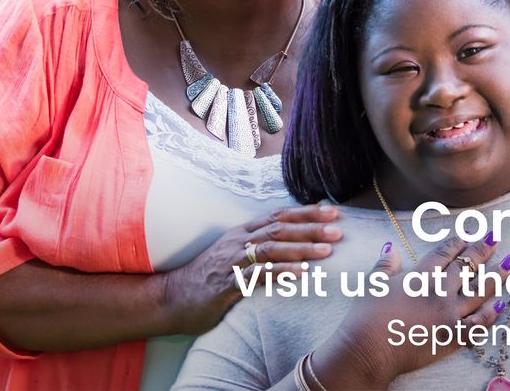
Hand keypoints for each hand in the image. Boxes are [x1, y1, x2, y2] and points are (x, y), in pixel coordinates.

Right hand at [162, 204, 341, 334]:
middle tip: (338, 229)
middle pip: (280, 228)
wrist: (171, 298)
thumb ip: (259, 250)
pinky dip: (282, 272)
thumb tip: (293, 247)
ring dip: (302, 248)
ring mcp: (232, 261)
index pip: (279, 216)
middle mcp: (239, 242)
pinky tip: (301, 274)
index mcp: (242, 233)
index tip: (333, 211)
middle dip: (311, 227)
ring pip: (272, 248)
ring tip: (327, 251)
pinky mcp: (228, 283)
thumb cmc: (207, 280)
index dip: (306, 212)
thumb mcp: (234, 257)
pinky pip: (258, 275)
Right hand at [311, 235, 505, 386]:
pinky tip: (501, 305)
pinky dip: (491, 314)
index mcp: (420, 276)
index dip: (459, 241)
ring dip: (496, 277)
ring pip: (479, 291)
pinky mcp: (452, 337)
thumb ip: (386, 265)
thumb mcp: (373, 283)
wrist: (370, 348)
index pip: (445, 253)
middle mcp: (439, 291)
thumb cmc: (367, 315)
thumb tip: (392, 248)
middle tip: (497, 237)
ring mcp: (449, 314)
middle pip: (467, 266)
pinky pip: (478, 324)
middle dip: (483, 250)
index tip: (471, 232)